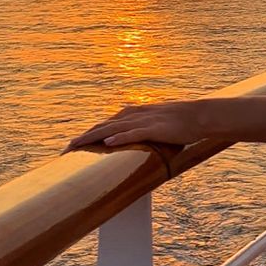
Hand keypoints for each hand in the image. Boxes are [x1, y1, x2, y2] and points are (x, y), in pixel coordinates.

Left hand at [65, 95, 265, 151]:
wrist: (201, 116)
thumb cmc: (179, 125)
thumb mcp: (155, 128)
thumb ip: (141, 134)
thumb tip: (131, 147)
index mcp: (132, 116)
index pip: (104, 126)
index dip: (86, 135)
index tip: (72, 146)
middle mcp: (133, 116)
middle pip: (102, 127)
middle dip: (82, 138)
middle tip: (64, 150)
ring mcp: (143, 121)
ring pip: (112, 129)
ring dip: (92, 137)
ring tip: (76, 146)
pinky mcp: (154, 128)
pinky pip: (133, 133)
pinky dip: (119, 138)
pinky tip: (106, 143)